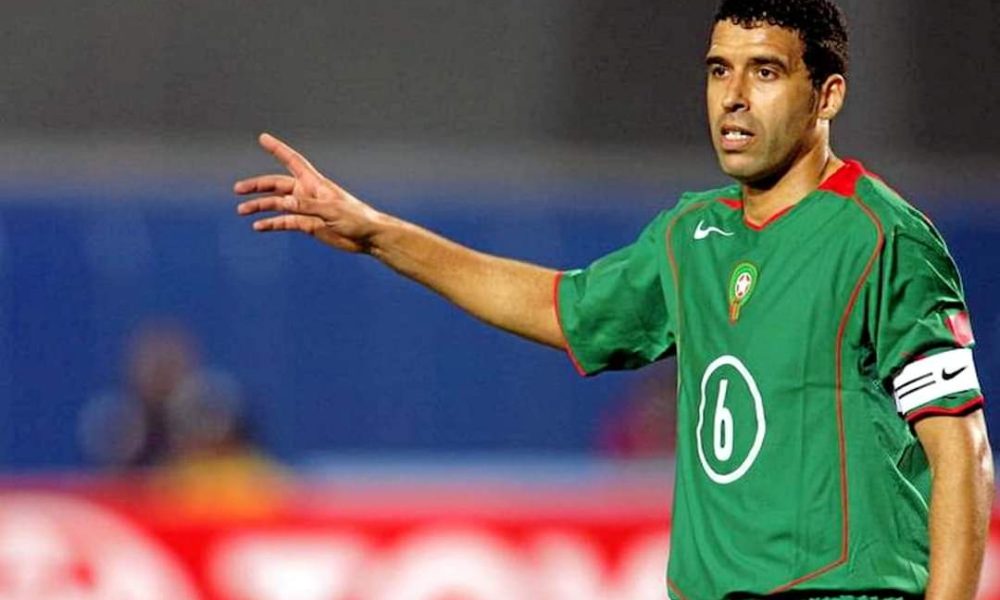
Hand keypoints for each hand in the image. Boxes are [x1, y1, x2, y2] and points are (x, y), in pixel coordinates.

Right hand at [234, 133, 381, 252]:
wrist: (367, 237)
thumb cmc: (356, 218)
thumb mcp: (331, 210)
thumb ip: (307, 205)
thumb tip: (283, 202)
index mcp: (315, 183)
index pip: (292, 161)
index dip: (278, 149)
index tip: (263, 138)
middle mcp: (307, 193)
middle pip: (277, 185)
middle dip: (258, 186)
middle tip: (238, 189)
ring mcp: (306, 209)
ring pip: (277, 204)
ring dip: (260, 206)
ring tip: (242, 210)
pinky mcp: (307, 225)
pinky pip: (284, 222)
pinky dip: (271, 224)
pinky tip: (258, 227)